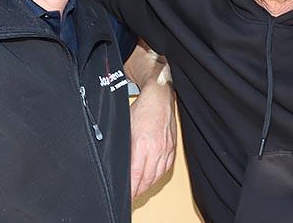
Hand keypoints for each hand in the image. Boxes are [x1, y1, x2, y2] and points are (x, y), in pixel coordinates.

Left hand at [129, 79, 175, 197]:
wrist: (159, 98)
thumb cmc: (142, 109)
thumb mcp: (125, 129)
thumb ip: (124, 149)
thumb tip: (120, 165)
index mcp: (142, 144)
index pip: (135, 175)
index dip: (130, 188)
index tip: (126, 194)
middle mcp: (156, 149)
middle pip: (147, 179)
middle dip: (138, 190)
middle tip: (131, 195)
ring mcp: (166, 149)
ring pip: (157, 176)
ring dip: (148, 185)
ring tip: (140, 189)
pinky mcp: (172, 147)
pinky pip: (166, 168)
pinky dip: (158, 176)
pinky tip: (153, 177)